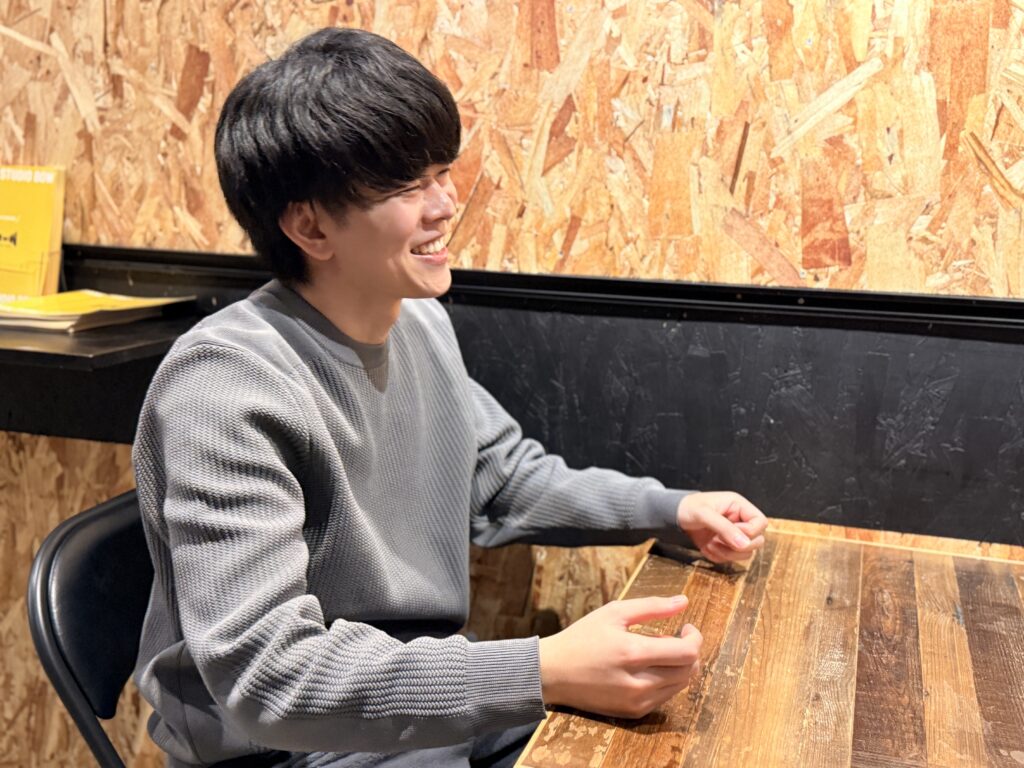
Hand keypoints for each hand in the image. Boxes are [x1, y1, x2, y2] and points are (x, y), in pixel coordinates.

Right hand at [539, 596, 701, 718]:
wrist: (553, 673)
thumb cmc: (582, 638)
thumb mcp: (613, 613)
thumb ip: (652, 607)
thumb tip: (683, 601)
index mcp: (633, 653)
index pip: (687, 653)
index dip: (695, 638)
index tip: (686, 627)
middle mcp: (639, 683)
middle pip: (689, 671)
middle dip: (690, 651)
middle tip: (675, 637)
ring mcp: (637, 701)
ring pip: (680, 685)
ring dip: (679, 666)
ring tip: (657, 651)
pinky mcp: (633, 713)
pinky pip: (665, 697)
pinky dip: (666, 680)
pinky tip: (648, 667)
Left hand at [676, 491, 767, 563]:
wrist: (674, 516)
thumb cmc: (688, 508)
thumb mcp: (704, 514)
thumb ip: (724, 528)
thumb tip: (744, 544)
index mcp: (739, 506)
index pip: (761, 523)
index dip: (749, 532)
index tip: (730, 532)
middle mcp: (740, 521)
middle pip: (757, 541)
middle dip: (736, 545)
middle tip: (717, 539)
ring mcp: (734, 535)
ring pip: (745, 553)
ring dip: (726, 553)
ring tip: (710, 543)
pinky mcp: (726, 546)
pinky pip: (730, 559)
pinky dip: (717, 557)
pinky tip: (706, 546)